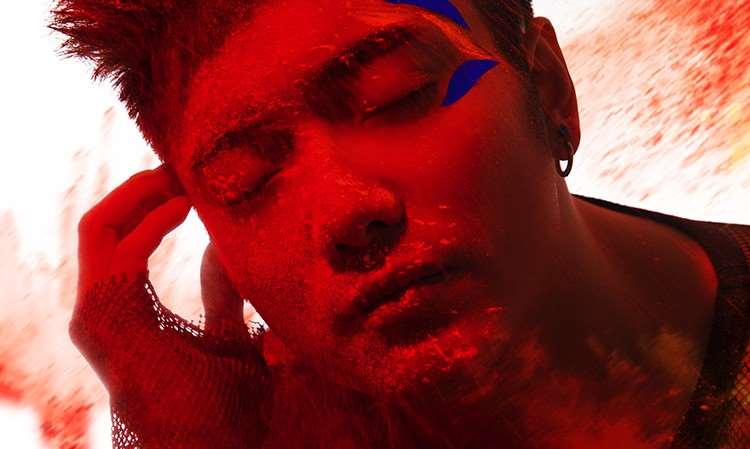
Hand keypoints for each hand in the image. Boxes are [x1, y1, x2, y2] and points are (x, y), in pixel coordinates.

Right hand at [71, 165, 270, 448]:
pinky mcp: (103, 320)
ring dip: (141, 194)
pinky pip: (116, 253)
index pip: (123, 238)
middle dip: (142, 188)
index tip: (191, 180)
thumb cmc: (223, 402)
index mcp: (128, 310)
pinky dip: (148, 224)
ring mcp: (96, 315)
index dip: (152, 203)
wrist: (214, 448)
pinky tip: (184, 206)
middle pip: (104, 224)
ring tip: (184, 174)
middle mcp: (102, 308)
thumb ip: (222, 293)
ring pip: (99, 228)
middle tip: (184, 165)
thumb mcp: (229, 333)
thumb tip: (222, 248)